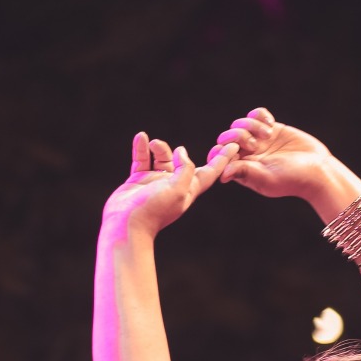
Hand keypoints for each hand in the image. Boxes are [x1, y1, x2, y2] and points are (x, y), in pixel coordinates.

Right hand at [101, 132, 234, 239]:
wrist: (126, 223)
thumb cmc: (154, 210)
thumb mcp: (177, 190)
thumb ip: (184, 169)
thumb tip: (181, 152)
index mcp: (188, 190)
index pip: (210, 173)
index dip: (222, 160)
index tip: (234, 146)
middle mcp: (173, 185)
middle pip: (182, 163)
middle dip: (180, 153)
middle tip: (177, 149)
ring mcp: (155, 182)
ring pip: (161, 158)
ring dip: (159, 147)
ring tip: (153, 143)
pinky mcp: (139, 180)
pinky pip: (142, 159)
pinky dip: (142, 148)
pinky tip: (141, 137)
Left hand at [211, 108, 353, 208]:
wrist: (318, 170)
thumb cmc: (292, 179)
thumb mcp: (266, 178)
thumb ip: (244, 172)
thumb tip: (221, 174)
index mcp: (242, 169)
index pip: (219, 156)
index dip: (222, 149)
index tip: (237, 150)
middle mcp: (247, 155)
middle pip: (227, 137)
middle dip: (237, 135)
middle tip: (253, 144)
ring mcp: (259, 141)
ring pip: (240, 123)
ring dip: (251, 125)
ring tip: (268, 134)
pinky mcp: (272, 129)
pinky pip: (257, 114)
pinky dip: (260, 116)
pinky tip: (271, 125)